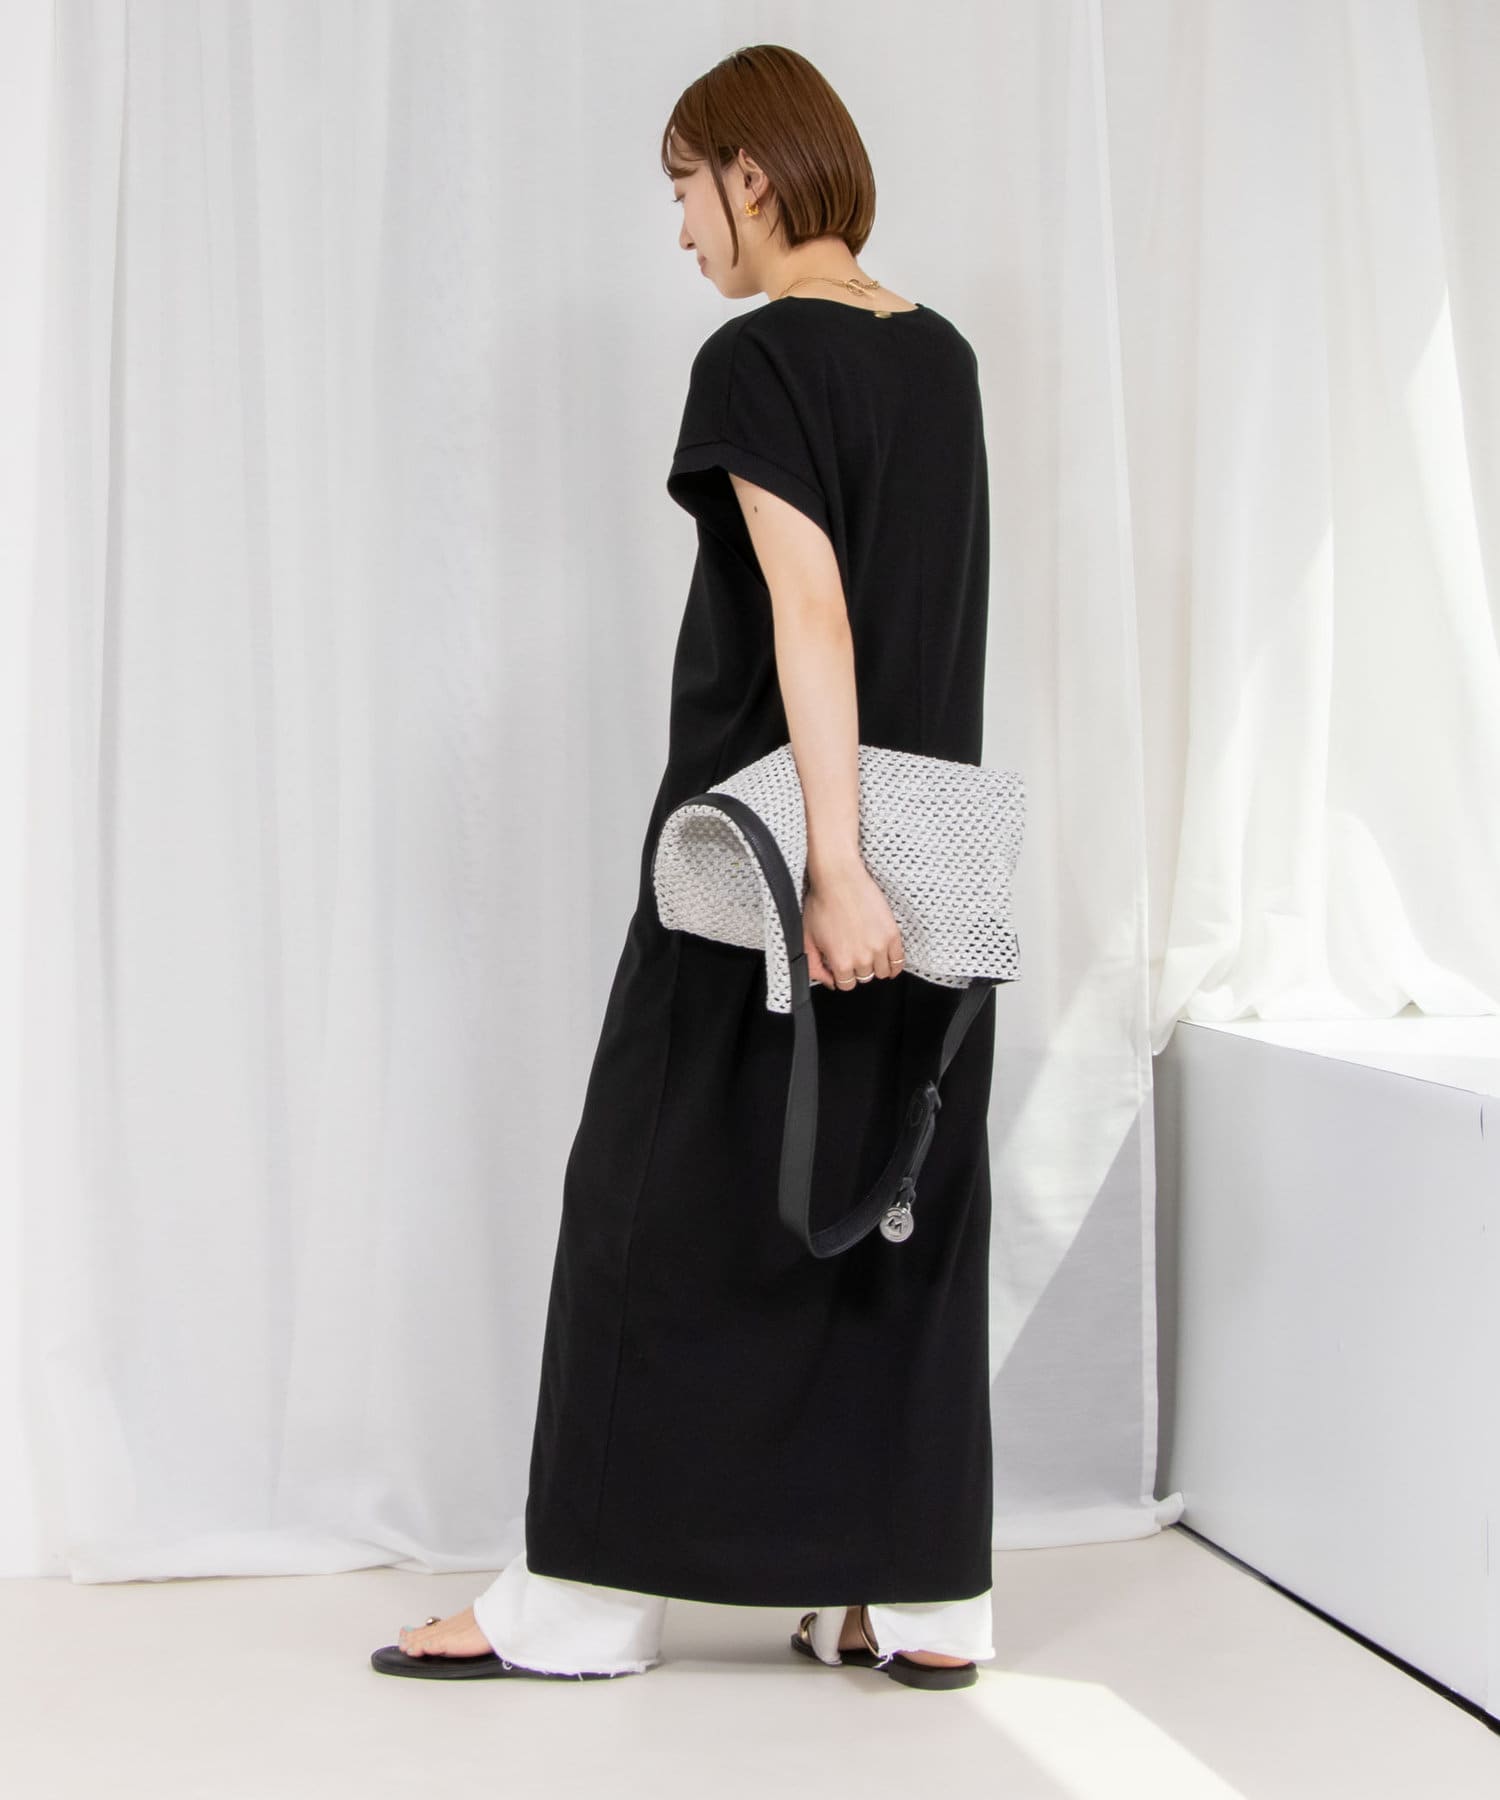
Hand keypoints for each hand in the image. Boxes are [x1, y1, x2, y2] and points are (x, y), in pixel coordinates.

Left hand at [802, 860, 906, 991]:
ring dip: (875, 966)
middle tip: (853, 952)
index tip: (842, 964)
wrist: (839, 879)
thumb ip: (814, 967)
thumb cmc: (821, 903)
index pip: (846, 984)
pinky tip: (889, 964)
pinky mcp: (892, 934)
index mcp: (840, 961)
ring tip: (868, 954)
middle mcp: (861, 958)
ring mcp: (879, 947)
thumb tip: (829, 983)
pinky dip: (894, 966)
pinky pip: (899, 961)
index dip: (843, 975)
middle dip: (858, 969)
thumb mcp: (807, 939)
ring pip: (882, 972)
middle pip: (865, 978)